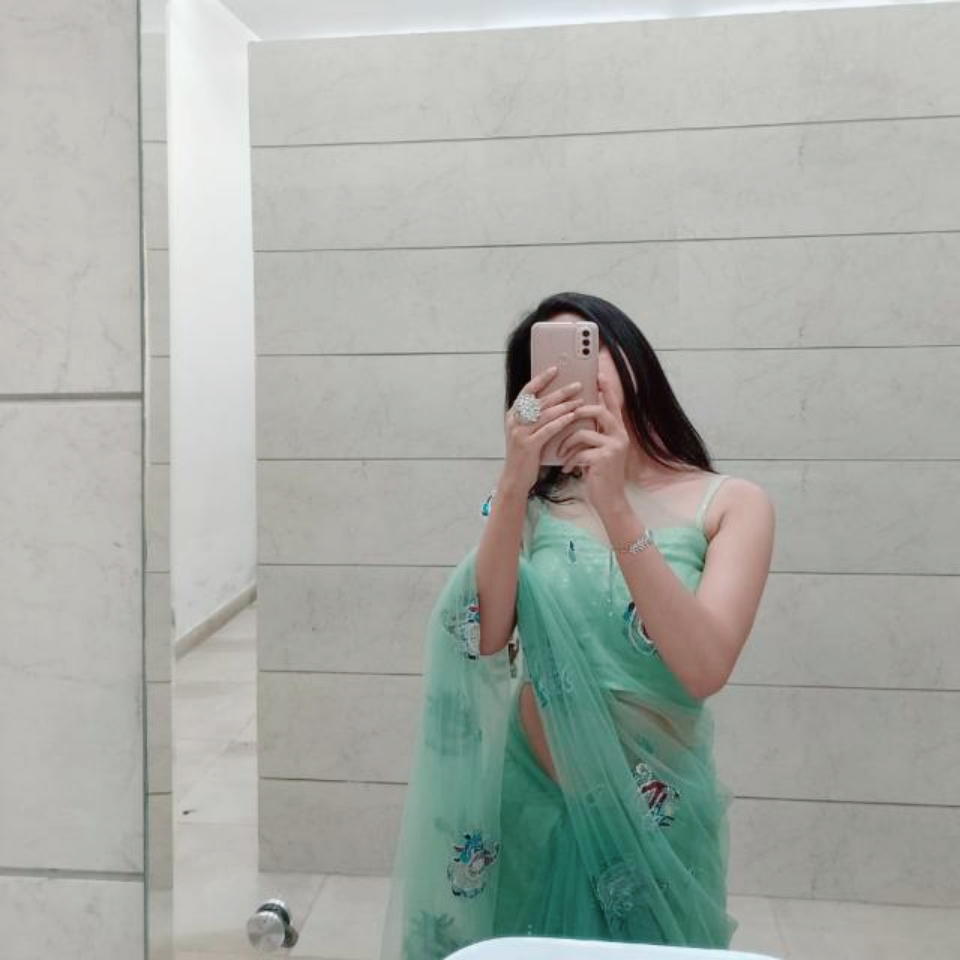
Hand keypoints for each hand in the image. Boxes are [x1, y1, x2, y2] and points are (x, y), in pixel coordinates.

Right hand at [501, 366, 586, 492]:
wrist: (516, 478)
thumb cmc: (526, 455)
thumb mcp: (527, 432)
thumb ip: (536, 418)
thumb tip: (556, 401)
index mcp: (513, 415)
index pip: (527, 391)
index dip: (541, 379)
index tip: (555, 369)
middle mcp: (514, 421)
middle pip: (540, 401)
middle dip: (560, 391)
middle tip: (577, 385)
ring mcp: (519, 433)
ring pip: (546, 413)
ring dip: (565, 405)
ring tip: (580, 400)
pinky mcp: (528, 445)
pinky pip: (548, 429)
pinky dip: (561, 421)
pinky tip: (573, 417)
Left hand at [556, 372, 630, 514]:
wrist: (609, 501)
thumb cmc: (599, 474)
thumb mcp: (598, 451)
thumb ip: (594, 434)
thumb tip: (576, 415)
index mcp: (618, 431)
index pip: (613, 404)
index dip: (607, 388)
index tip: (599, 373)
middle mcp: (620, 435)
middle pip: (598, 411)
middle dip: (577, 412)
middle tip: (563, 418)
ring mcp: (614, 446)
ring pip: (583, 432)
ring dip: (567, 444)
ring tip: (562, 455)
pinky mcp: (604, 458)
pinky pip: (580, 451)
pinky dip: (570, 460)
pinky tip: (568, 469)